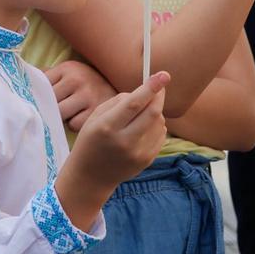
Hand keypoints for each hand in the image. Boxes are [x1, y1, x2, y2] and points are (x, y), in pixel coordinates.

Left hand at [46, 60, 117, 131]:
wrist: (120, 86)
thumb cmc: (86, 83)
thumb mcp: (69, 73)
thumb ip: (49, 76)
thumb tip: (22, 80)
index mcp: (67, 68)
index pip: (41, 86)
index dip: (41, 97)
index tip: (42, 102)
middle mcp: (77, 79)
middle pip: (49, 102)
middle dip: (51, 108)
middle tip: (58, 109)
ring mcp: (88, 95)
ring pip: (60, 114)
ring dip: (63, 117)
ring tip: (72, 112)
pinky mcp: (96, 112)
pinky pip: (74, 125)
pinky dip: (76, 124)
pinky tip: (83, 118)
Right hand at [68, 71, 169, 195]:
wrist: (90, 178)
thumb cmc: (91, 140)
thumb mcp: (95, 117)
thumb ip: (119, 101)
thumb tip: (145, 92)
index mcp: (107, 127)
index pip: (134, 104)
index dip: (150, 88)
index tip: (163, 75)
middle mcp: (124, 141)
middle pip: (152, 113)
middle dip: (159, 96)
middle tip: (160, 86)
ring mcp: (138, 153)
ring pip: (159, 122)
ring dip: (155, 112)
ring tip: (140, 115)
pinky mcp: (147, 160)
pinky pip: (161, 135)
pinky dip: (156, 125)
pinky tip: (142, 129)